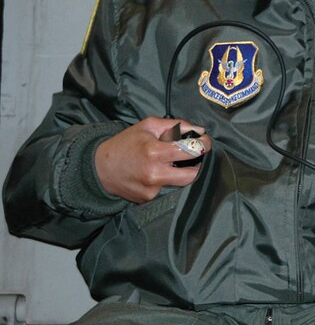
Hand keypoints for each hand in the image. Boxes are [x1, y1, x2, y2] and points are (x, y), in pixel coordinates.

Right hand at [94, 117, 210, 202]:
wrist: (99, 168)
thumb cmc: (125, 143)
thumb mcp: (148, 126)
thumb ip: (176, 125)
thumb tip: (199, 130)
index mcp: (155, 152)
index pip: (191, 151)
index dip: (204, 145)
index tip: (205, 142)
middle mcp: (155, 174)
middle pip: (193, 175)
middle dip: (199, 165)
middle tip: (198, 156)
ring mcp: (152, 190)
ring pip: (182, 183)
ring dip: (185, 173)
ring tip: (177, 163)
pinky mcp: (148, 199)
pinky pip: (168, 190)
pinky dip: (170, 180)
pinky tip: (162, 173)